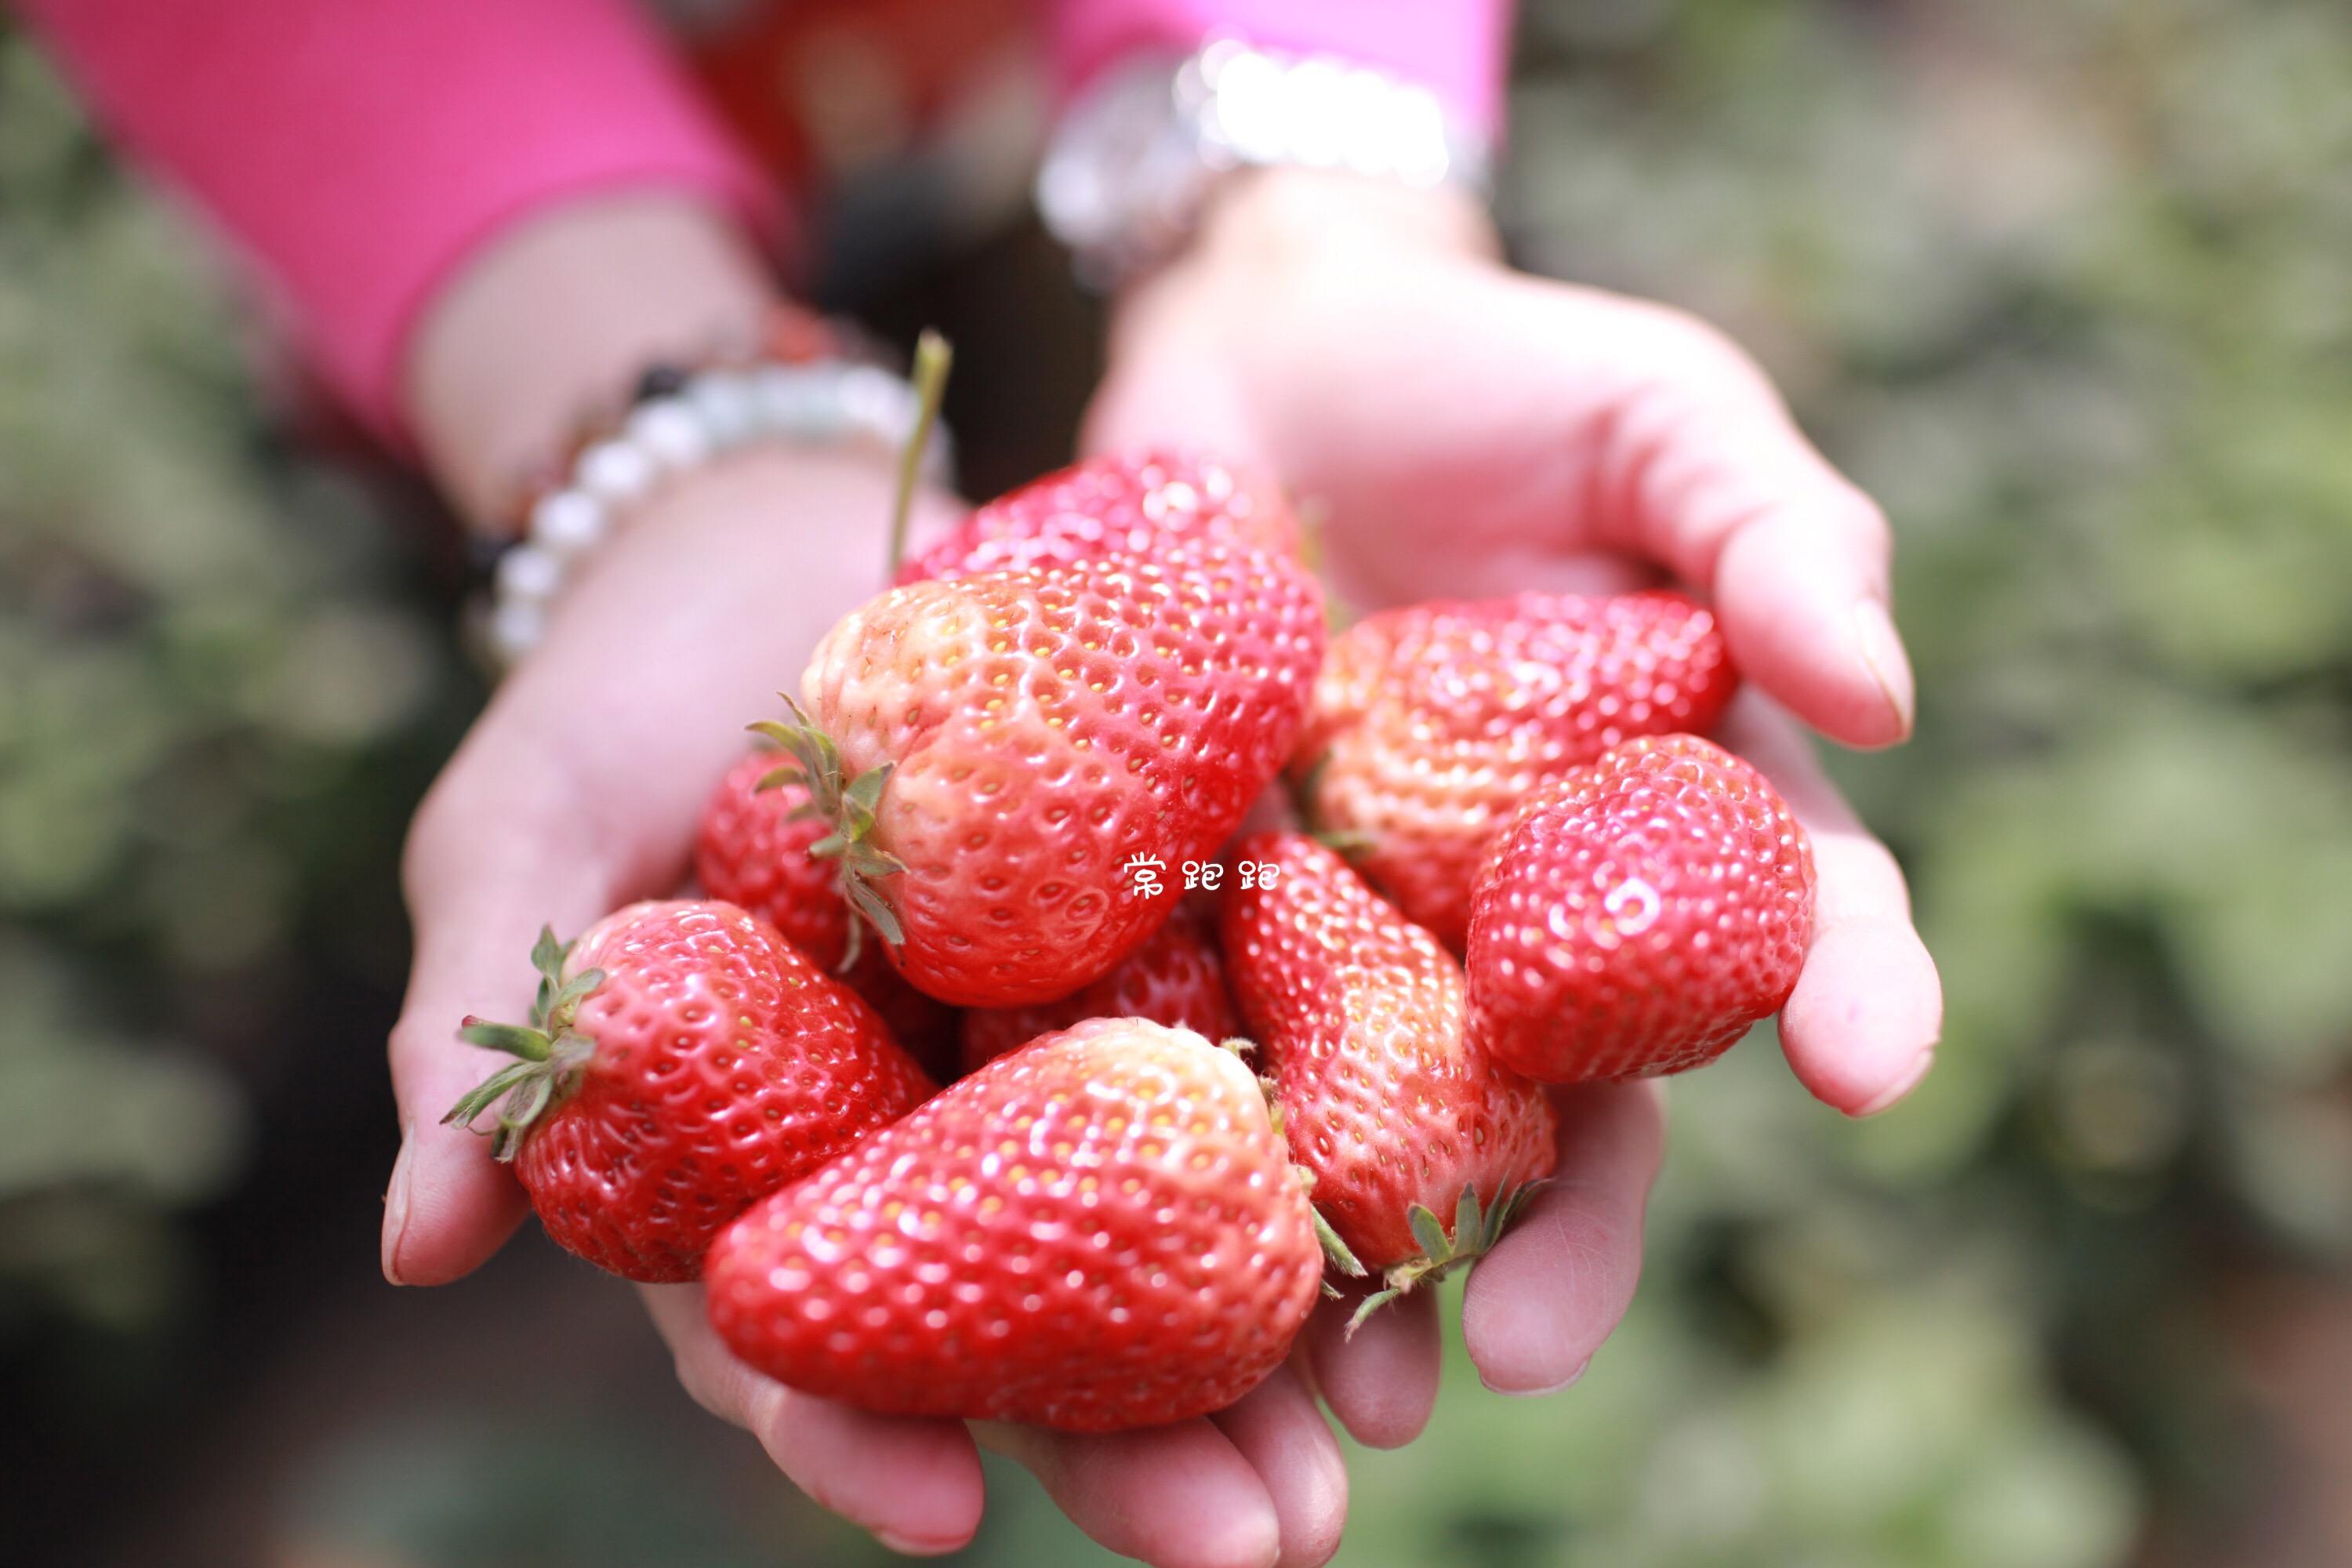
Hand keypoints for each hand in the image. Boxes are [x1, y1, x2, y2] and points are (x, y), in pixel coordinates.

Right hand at [382, 449, 1364, 1566]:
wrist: (781, 525)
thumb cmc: (615, 685)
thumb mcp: (524, 833)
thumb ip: (484, 1032)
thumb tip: (416, 1255)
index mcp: (769, 1155)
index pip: (804, 1332)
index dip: (859, 1434)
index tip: (949, 1522)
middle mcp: (926, 1126)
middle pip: (1024, 1318)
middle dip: (1134, 1446)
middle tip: (1260, 1546)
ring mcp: (1054, 1034)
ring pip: (1161, 1215)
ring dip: (1271, 1337)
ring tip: (1370, 1447)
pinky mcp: (1166, 923)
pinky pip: (1256, 1029)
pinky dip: (1335, 1118)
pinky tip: (1431, 1208)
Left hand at [1084, 168, 1942, 1410]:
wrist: (1263, 347)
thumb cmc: (1499, 374)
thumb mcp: (1661, 414)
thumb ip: (1781, 532)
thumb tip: (1885, 704)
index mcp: (1669, 811)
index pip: (1782, 924)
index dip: (1840, 995)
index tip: (1866, 1070)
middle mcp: (1522, 909)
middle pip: (1575, 1100)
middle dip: (1561, 1236)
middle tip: (1518, 1350)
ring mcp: (1362, 921)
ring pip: (1385, 1122)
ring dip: (1362, 1266)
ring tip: (1333, 1395)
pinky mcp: (1206, 902)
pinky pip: (1203, 1031)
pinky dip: (1184, 1137)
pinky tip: (1144, 1238)